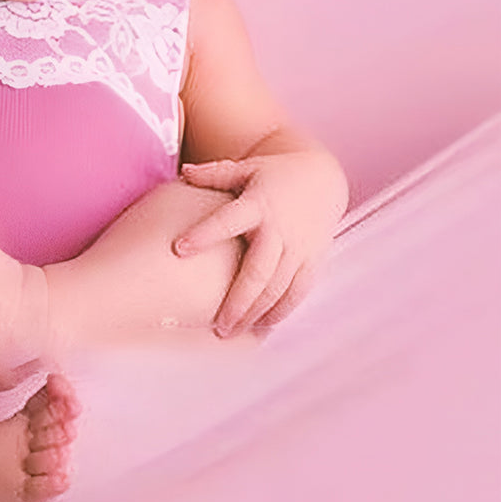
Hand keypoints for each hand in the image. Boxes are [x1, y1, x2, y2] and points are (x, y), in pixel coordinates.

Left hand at [173, 151, 346, 336]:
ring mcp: (299, 248)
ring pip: (278, 288)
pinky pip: (299, 292)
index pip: (227, 221)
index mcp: (258, 204)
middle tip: (216, 326)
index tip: (178, 249)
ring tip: (232, 332)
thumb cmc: (273, 175)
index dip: (204, 234)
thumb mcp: (246, 169)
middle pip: (258, 271)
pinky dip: (282, 311)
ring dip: (256, 313)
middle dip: (237, 301)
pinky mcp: (313, 260)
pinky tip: (262, 328)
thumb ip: (215, 174)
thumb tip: (184, 172)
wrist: (322, 179)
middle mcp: (280, 229)